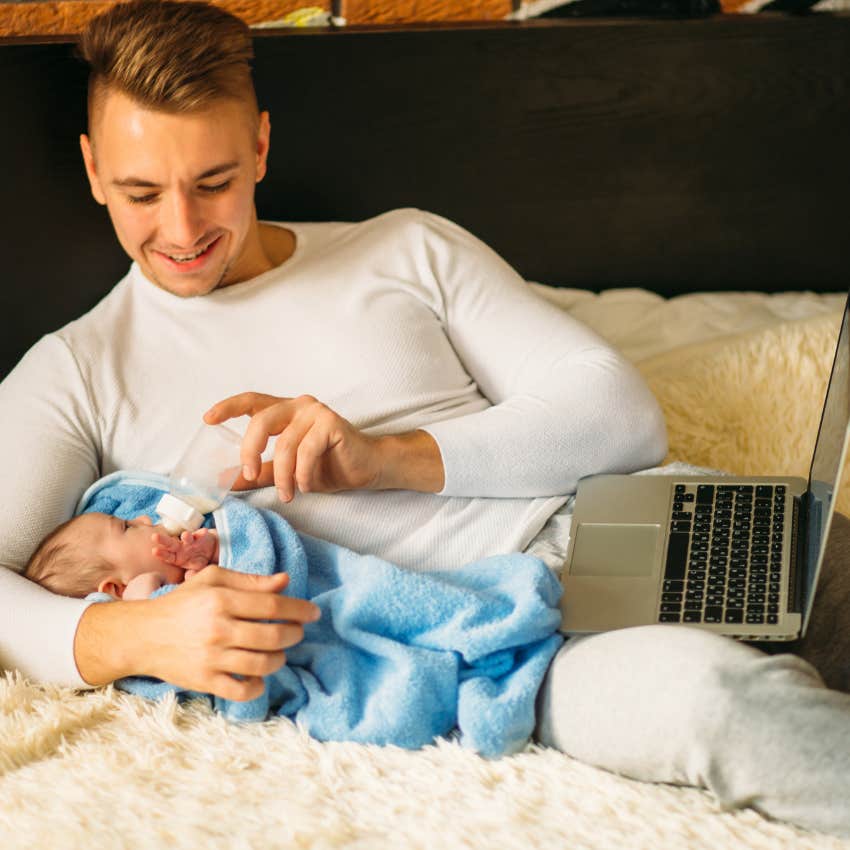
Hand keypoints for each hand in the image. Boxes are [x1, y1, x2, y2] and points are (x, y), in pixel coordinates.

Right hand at [74, 566, 320, 700]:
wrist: (141, 636)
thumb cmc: (181, 603)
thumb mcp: (212, 580)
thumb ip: (249, 581)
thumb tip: (285, 581)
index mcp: (221, 599)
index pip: (272, 606)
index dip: (299, 609)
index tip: (313, 612)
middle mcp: (218, 629)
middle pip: (272, 636)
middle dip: (294, 634)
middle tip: (297, 631)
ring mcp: (211, 658)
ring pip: (262, 664)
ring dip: (280, 658)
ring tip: (279, 651)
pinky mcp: (205, 682)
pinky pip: (242, 690)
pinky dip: (258, 685)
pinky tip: (260, 675)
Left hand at [152, 527, 217, 569]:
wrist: (210, 552)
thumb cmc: (197, 562)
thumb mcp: (194, 570)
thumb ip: (191, 574)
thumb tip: (189, 576)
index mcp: (176, 558)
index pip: (167, 556)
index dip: (162, 554)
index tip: (154, 551)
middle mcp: (181, 548)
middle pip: (171, 544)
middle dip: (163, 540)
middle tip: (154, 536)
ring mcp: (190, 542)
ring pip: (186, 537)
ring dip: (186, 536)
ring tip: (185, 535)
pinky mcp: (200, 536)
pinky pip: (200, 534)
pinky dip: (201, 533)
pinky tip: (204, 532)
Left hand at [204, 392, 383, 500]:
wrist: (367, 468)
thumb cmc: (329, 466)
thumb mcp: (287, 471)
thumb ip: (259, 472)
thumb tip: (225, 479)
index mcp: (285, 411)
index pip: (252, 401)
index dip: (228, 407)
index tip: (207, 419)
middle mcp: (298, 406)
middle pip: (261, 420)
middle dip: (250, 451)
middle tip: (248, 475)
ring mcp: (316, 412)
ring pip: (285, 444)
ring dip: (283, 476)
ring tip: (288, 495)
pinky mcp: (332, 424)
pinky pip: (306, 451)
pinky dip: (303, 474)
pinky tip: (307, 486)